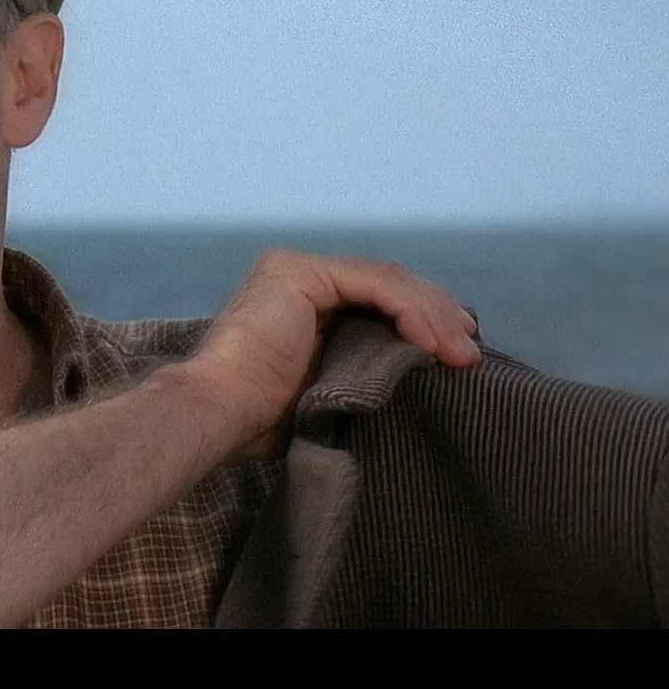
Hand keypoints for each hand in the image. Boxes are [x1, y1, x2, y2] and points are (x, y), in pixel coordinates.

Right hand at [187, 249, 481, 460]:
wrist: (218, 413)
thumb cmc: (262, 419)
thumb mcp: (329, 386)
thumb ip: (363, 364)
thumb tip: (420, 367)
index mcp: (300, 299)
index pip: (378, 296)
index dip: (424, 318)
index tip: (459, 351)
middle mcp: (298, 275)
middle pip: (388, 282)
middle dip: (437, 313)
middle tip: (470, 350)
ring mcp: (296, 269)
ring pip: (387, 280)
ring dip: (432, 316)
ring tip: (461, 354)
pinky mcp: (298, 272)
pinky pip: (372, 284)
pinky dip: (408, 311)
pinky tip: (429, 343)